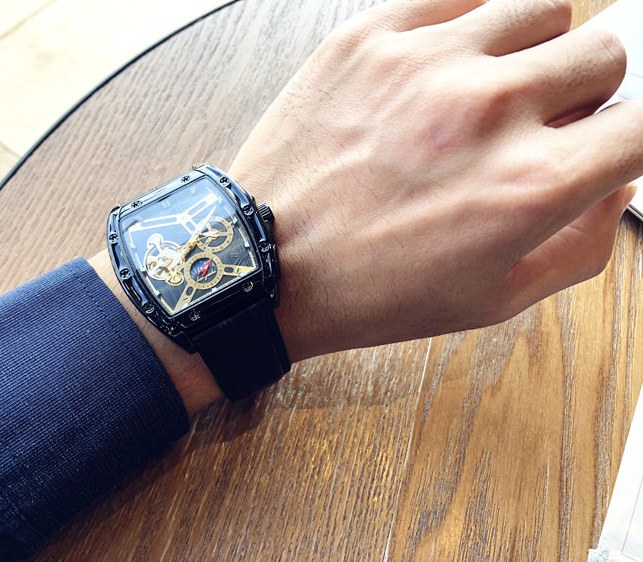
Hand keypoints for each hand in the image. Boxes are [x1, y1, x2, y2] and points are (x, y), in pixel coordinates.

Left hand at [229, 0, 642, 361]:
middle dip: (585, 94)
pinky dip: (469, 28)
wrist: (269, 263)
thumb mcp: (494, 299)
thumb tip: (618, 178)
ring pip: (542, 9)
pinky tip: (443, 68)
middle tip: (541, 124)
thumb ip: (583, 242)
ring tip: (491, 90)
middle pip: (604, 52)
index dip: (634, 134)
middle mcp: (491, 110)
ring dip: (532, 51)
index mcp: (532, 185)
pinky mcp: (372, 36)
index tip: (610, 139)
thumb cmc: (373, 290)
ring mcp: (429, 61)